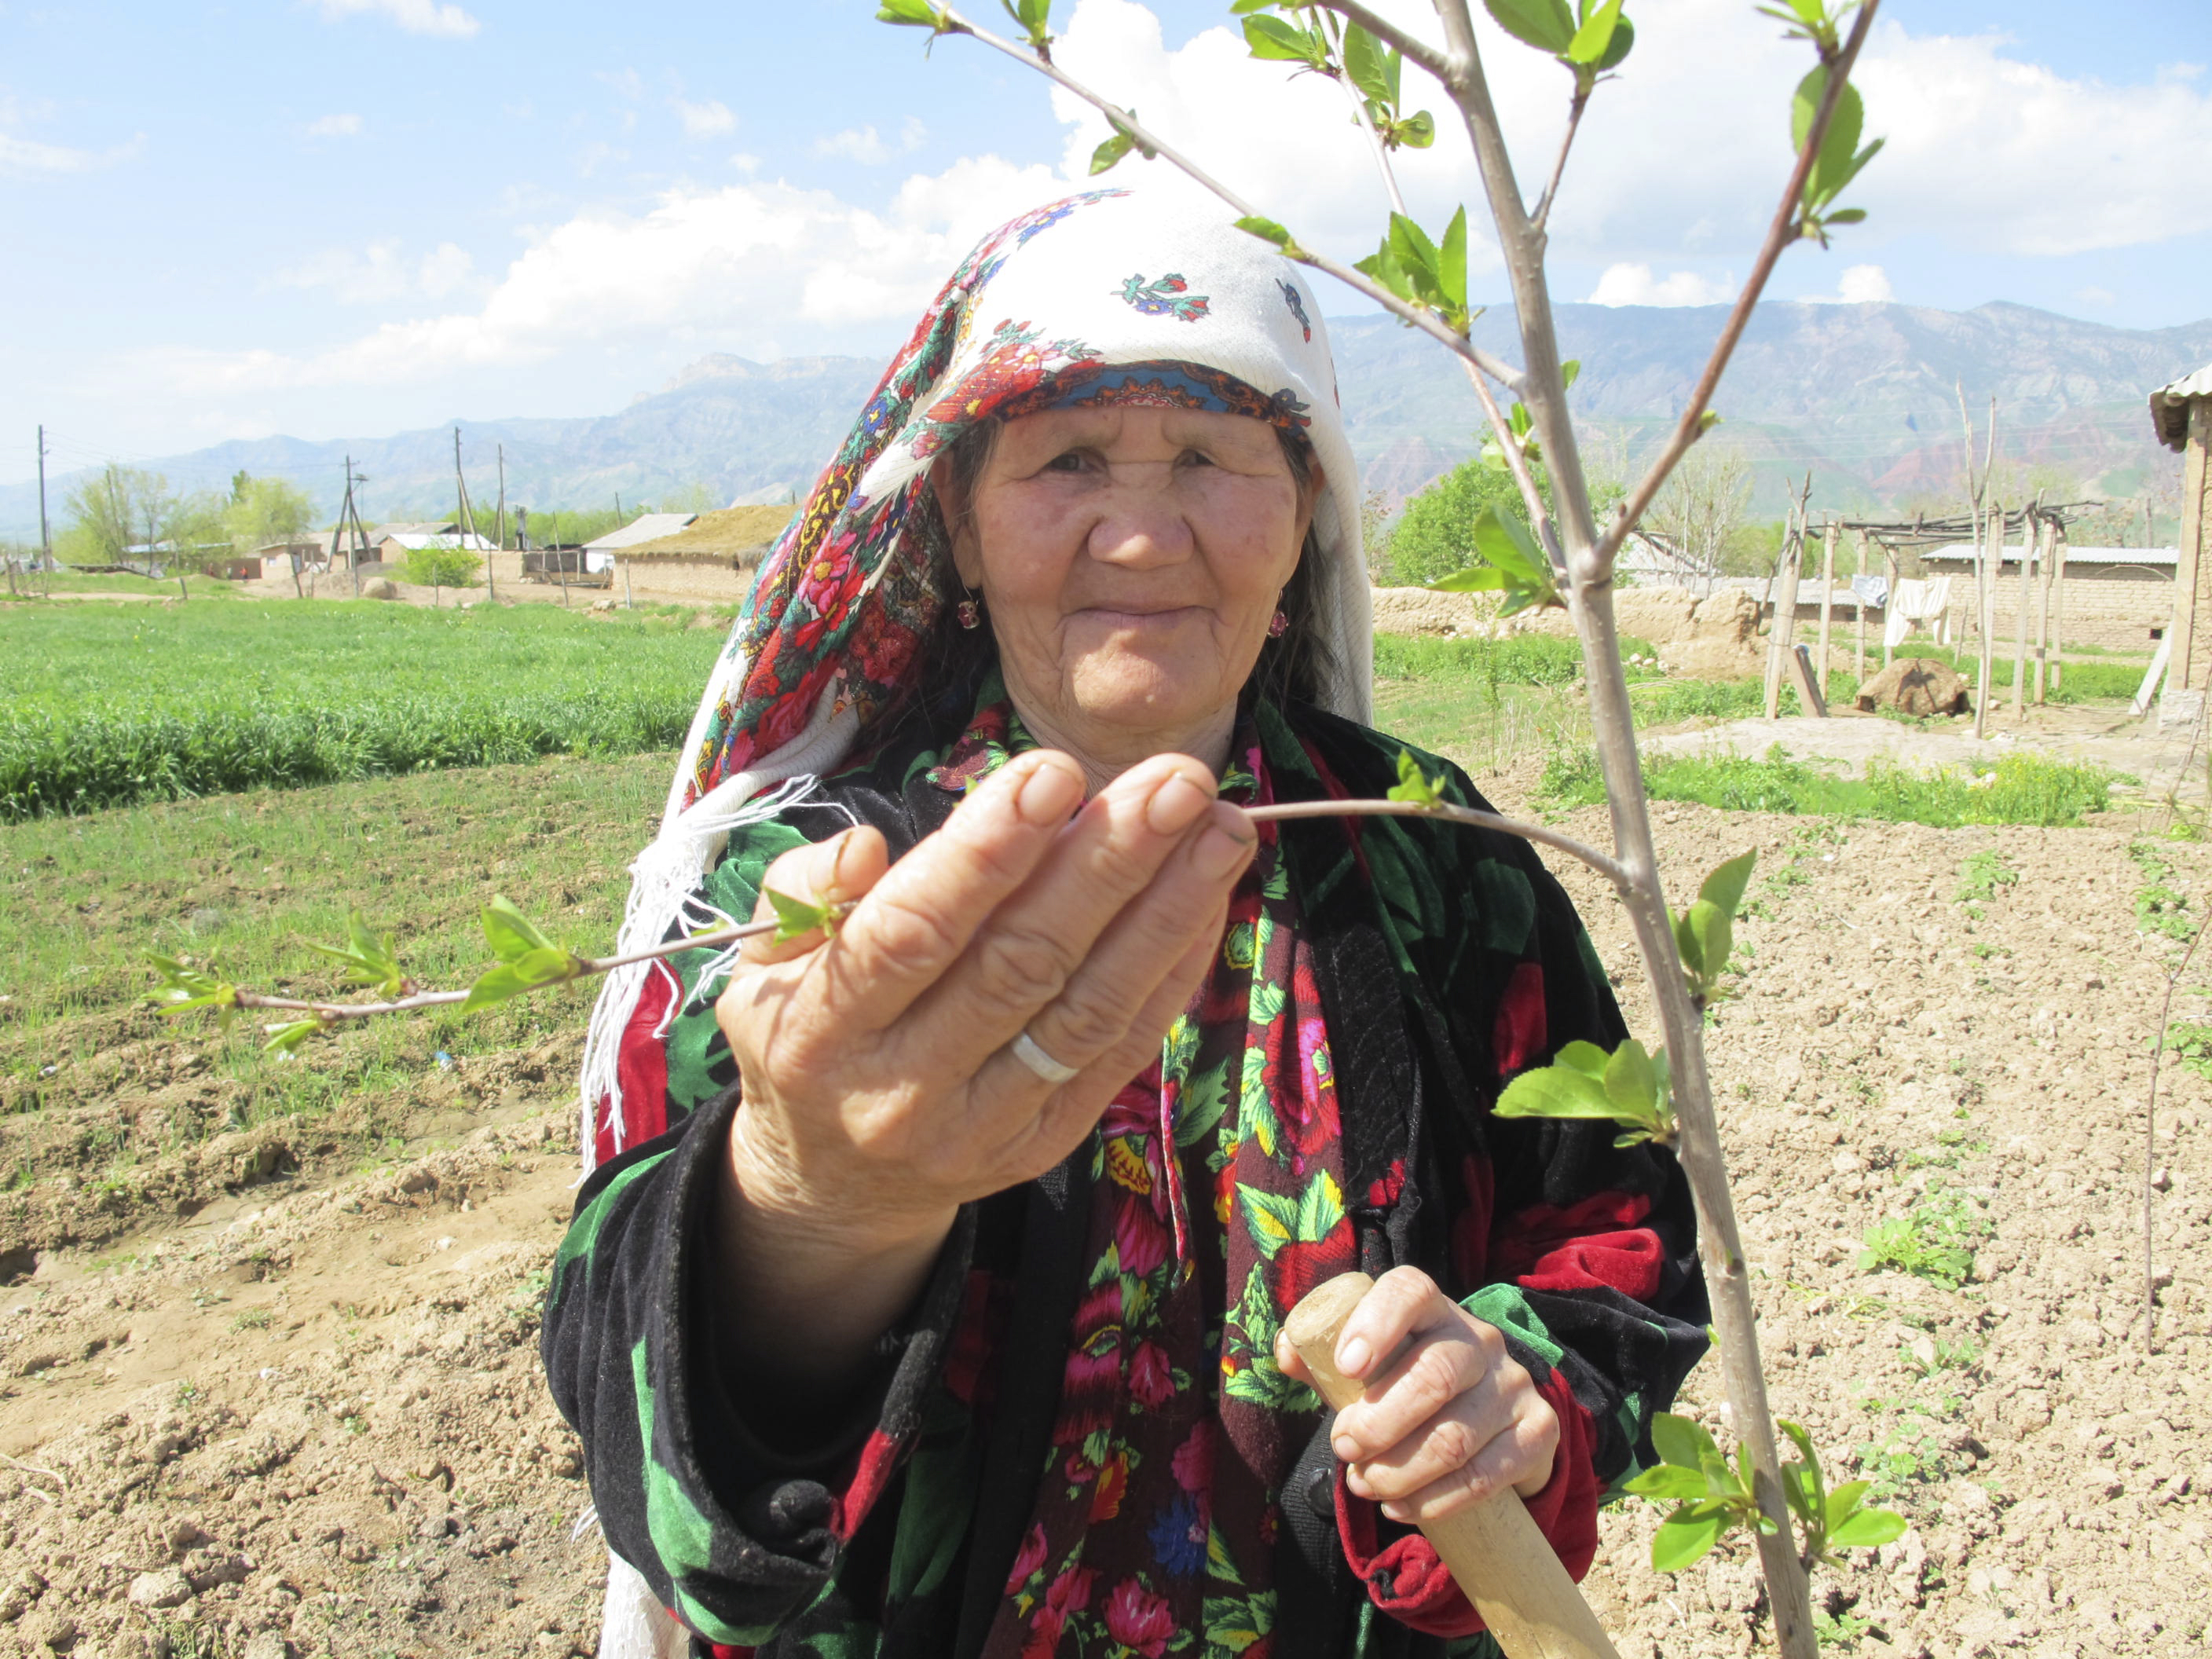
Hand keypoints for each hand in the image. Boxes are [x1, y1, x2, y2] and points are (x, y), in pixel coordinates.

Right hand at [712, 748, 1254, 1382]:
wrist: (831, 1183)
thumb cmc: (809, 1029)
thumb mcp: (765, 960)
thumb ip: (804, 893)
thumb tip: (866, 848)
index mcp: (821, 1032)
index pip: (912, 931)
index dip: (989, 852)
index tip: (1057, 770)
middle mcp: (903, 1090)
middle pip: (1021, 966)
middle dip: (1108, 863)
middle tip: (1176, 783)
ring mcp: (981, 1127)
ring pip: (1087, 1012)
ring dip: (1165, 913)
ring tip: (1219, 830)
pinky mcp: (1043, 1146)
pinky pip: (1120, 1053)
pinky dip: (1172, 973)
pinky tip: (1208, 900)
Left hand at [1275, 1266, 1558, 1524]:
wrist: (1490, 1422)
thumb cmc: (1404, 1385)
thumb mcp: (1364, 1364)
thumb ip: (1319, 1355)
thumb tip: (1288, 1354)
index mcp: (1431, 1309)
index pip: (1409, 1292)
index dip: (1377, 1325)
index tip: (1346, 1368)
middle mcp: (1478, 1339)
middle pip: (1434, 1375)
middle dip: (1378, 1423)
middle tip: (1344, 1449)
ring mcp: (1512, 1384)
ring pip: (1455, 1436)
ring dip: (1400, 1471)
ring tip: (1366, 1485)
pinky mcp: (1537, 1431)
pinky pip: (1487, 1475)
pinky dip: (1436, 1500)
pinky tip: (1403, 1508)